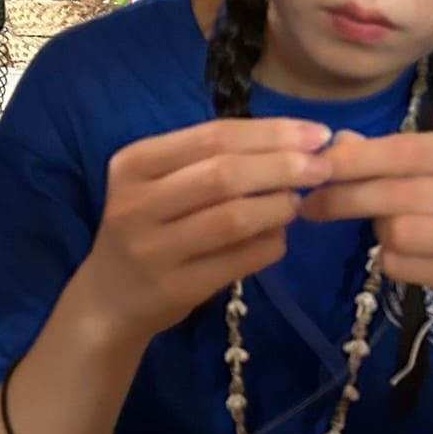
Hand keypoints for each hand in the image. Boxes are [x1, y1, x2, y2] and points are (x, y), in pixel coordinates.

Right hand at [70, 118, 331, 341]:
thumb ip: (210, 161)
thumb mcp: (158, 184)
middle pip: (223, 174)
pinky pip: (237, 261)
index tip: (317, 134)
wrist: (108, 300)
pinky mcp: (174, 288)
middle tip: (324, 167)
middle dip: (282, 166)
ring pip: (232, 218)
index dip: (271, 133)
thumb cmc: (146, 229)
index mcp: (134, 164)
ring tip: (300, 201)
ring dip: (277, 206)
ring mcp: (153, 250)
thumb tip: (294, 143)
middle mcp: (136, 203)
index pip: (212, 137)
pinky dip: (269, 245)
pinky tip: (281, 237)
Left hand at [300, 128, 432, 327]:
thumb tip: (336, 143)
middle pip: (399, 193)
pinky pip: (404, 265)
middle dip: (346, 197)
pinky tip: (401, 253)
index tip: (315, 166)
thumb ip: (389, 154)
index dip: (356, 159)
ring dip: (378, 231)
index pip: (408, 150)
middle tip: (311, 204)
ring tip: (382, 228)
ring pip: (400, 232)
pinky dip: (390, 259)